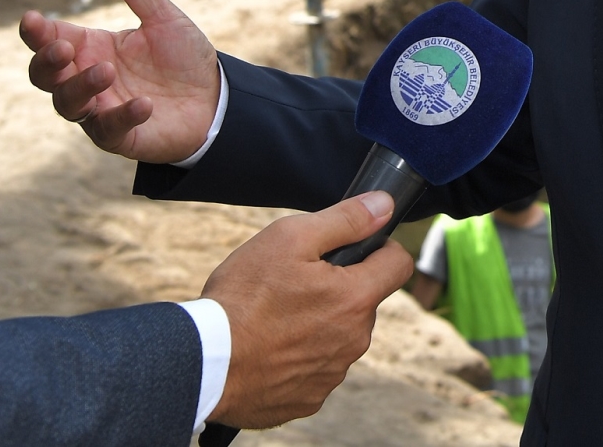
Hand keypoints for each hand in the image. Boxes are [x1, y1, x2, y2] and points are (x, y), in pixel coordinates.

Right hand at [20, 0, 220, 162]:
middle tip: (61, 48)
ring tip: (105, 71)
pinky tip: (143, 103)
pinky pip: (108, 130)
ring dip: (80, 87)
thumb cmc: (184, 59)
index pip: (51, 39)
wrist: (216, 99)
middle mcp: (88, 80)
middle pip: (45, 76)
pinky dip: (122, 116)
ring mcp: (100, 109)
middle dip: (46, 62)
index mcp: (92, 48)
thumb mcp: (164, 19)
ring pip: (68, 104)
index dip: (37, 31)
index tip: (32, 19)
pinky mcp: (120, 136)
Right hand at [204, 191, 414, 427]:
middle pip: (363, 301)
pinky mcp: (309, 398)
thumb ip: (345, 220)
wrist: (204, 363)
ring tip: (276, 317)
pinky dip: (300, 357)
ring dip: (320, 323)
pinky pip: (316, 368)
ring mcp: (333, 373)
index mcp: (356, 298)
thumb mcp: (290, 239)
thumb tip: (384, 205)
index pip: (399, 264)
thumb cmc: (243, 298)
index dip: (380, 248)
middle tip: (296, 283)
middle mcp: (354, 340)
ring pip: (339, 335)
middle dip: (340, 288)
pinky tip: (270, 348)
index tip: (356, 248)